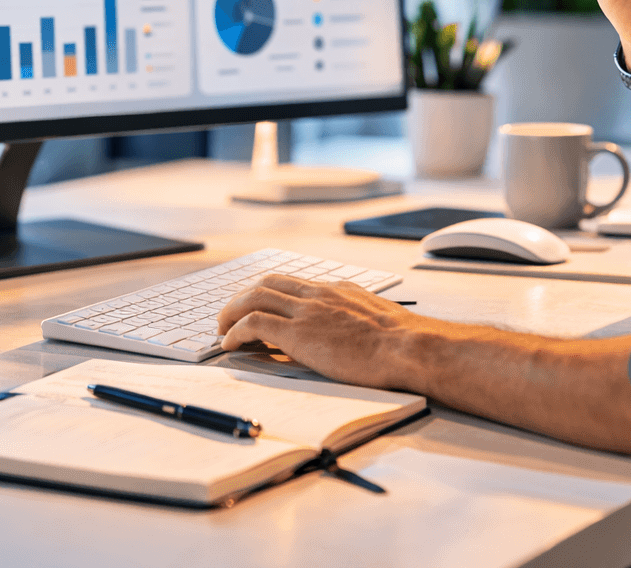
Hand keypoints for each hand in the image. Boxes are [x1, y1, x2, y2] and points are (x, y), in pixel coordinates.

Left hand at [217, 275, 425, 389]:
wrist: (408, 347)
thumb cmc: (403, 342)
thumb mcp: (377, 318)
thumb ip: (356, 315)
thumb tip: (349, 327)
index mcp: (337, 289)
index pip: (291, 282)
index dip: (268, 293)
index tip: (257, 306)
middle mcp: (318, 294)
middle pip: (266, 283)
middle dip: (241, 299)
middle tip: (229, 317)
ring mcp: (306, 311)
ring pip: (253, 298)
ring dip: (231, 313)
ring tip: (221, 330)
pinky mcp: (298, 333)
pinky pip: (253, 324)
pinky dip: (235, 331)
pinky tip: (229, 344)